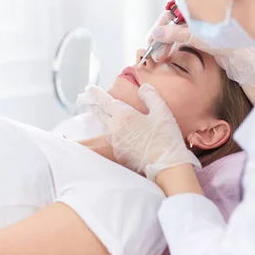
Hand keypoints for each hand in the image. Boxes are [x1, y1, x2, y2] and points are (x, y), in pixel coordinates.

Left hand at [77, 85, 200, 180]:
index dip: (96, 94)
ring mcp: (116, 143)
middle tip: (90, 100)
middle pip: (101, 115)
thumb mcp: (162, 112)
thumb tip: (143, 88)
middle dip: (95, 106)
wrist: (166, 166)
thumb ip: (151, 97)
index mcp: (124, 116)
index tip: (89, 89)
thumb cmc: (165, 138)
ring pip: (105, 128)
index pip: (105, 102)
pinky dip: (112, 133)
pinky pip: (112, 140)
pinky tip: (118, 132)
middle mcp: (115, 129)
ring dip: (103, 119)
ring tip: (103, 114)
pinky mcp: (119, 154)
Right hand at [147, 11, 254, 86]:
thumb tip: (156, 33)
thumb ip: (176, 34)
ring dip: (164, 43)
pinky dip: (172, 46)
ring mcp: (196, 24)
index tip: (151, 38)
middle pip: (169, 21)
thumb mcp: (199, 37)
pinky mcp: (198, 34)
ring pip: (173, 31)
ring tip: (158, 57)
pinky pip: (179, 38)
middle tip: (152, 52)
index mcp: (197, 5)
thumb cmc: (227, 41)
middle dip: (159, 36)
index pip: (170, 11)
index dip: (159, 24)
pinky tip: (166, 54)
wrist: (246, 54)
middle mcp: (195, 12)